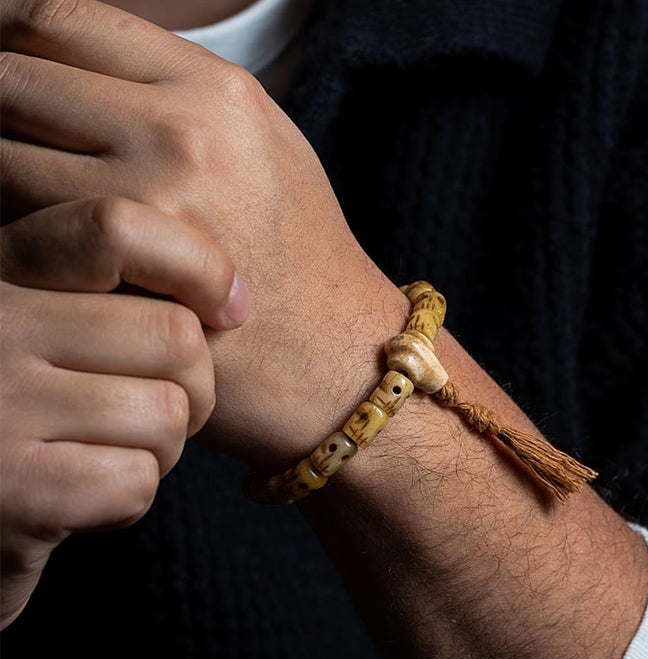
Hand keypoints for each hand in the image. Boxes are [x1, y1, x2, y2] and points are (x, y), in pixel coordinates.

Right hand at [0, 197, 248, 628]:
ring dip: (163, 447)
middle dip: (196, 385)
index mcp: (4, 271)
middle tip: (165, 407)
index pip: (116, 230)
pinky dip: (129, 498)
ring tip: (113, 451)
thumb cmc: (21, 402)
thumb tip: (233, 295)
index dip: (200, 266)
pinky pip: (136, 481)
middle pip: (174, 336)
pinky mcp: (16, 490)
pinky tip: (85, 497)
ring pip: (166, 414)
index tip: (232, 306)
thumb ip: (106, 295)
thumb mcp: (44, 323)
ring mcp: (1, 407)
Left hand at [1, 0, 405, 466]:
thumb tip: (97, 75)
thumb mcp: (270, 150)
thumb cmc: (305, 259)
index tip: (3, 67)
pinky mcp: (126, 279)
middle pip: (14, 81)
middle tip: (7, 141)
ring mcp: (150, 204)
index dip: (7, 37)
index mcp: (215, 91)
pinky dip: (12, 235)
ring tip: (25, 205)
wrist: (334, 355)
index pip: (62, 20)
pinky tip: (43, 251)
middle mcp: (180, 133)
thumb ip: (187, 97)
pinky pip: (19, 235)